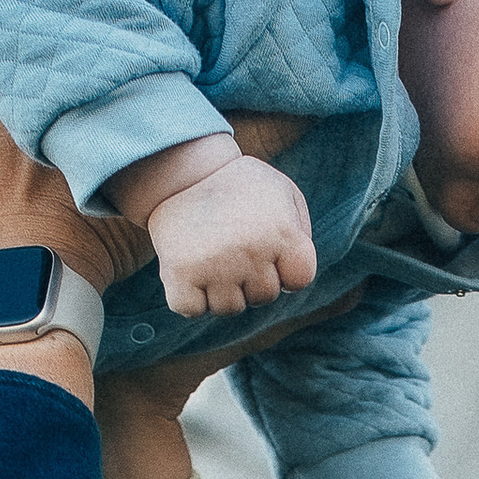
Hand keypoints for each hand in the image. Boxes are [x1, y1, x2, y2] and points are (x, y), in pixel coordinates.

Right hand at [143, 149, 317, 317]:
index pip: (299, 279)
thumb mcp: (281, 192)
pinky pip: (191, 309)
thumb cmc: (239, 185)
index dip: (285, 269)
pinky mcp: (179, 273)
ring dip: (221, 289)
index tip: (268, 250)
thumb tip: (294, 277)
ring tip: (212, 255)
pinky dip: (189, 297)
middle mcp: (250, 250)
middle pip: (264, 296)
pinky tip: (190, 269)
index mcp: (282, 231)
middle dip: (252, 278)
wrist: (182, 169)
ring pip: (229, 307)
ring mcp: (214, 264)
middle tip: (233, 245)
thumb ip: (300, 231)